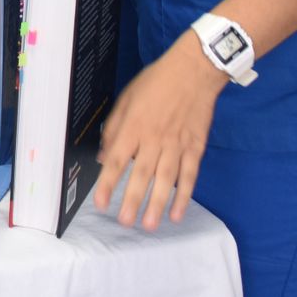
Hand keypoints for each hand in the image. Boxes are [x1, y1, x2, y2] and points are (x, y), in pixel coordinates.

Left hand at [93, 33, 227, 230]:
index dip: (107, 183)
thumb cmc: (156, 82)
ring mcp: (177, 144)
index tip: (101, 202)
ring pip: (165, 179)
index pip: (116, 160)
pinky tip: (176, 213)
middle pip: (141, 174)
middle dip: (132, 200)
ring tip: (149, 225)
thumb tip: (103, 155)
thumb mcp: (126, 99)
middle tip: (125, 223)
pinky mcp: (195, 147)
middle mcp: (154, 138)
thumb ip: (114, 128)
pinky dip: (184, 195)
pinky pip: (189, 175)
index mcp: (133, 126)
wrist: (193, 71)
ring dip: (157, 204)